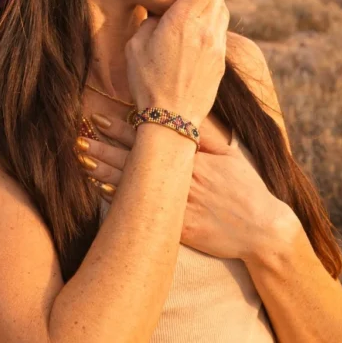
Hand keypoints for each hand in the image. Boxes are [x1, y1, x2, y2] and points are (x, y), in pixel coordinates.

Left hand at [76, 116, 287, 258]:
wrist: (262, 229)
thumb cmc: (247, 189)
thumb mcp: (230, 156)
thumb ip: (208, 134)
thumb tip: (188, 113)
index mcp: (194, 158)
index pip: (152, 138)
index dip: (122, 128)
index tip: (100, 118)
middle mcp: (183, 178)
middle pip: (137, 159)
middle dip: (105, 147)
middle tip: (79, 137)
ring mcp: (180, 204)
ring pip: (136, 185)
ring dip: (106, 171)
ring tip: (81, 160)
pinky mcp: (179, 230)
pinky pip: (145, 213)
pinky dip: (122, 202)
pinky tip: (101, 191)